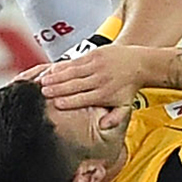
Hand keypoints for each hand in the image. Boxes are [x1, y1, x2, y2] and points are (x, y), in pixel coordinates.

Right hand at [39, 44, 159, 111]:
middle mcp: (100, 79)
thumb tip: (103, 127)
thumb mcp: (125, 106)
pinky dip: (62, 66)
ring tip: (42, 81)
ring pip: (72, 72)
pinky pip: (75, 61)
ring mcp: (97, 65)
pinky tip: (52, 69)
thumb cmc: (128, 86)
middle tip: (42, 92)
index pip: (83, 99)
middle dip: (57, 89)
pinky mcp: (95, 54)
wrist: (139, 63)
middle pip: (74, 85)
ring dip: (56, 76)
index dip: (68, 101)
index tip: (55, 104)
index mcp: (105, 93)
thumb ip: (114, 118)